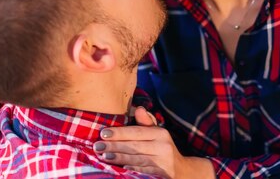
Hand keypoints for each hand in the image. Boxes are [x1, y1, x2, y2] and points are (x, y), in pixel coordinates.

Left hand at [92, 108, 214, 178]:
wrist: (182, 170)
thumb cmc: (163, 149)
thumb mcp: (158, 134)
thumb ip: (146, 123)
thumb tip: (138, 108)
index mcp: (161, 133)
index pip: (137, 132)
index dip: (119, 132)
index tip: (103, 133)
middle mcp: (163, 146)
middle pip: (134, 146)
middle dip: (114, 146)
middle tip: (97, 146)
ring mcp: (162, 161)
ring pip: (136, 159)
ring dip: (118, 158)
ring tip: (103, 156)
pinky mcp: (161, 173)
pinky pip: (142, 171)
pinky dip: (131, 169)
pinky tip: (119, 168)